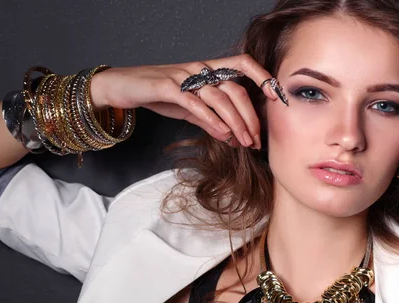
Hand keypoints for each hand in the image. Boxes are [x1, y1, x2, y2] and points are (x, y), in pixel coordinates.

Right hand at [89, 54, 279, 148]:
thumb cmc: (158, 95)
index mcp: (207, 70)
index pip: (242, 65)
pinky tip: (223, 134)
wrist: (122, 86)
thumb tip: (232, 137)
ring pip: (219, 98)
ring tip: (244, 142)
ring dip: (235, 123)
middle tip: (256, 140)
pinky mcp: (168, 87)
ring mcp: (184, 77)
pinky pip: (195, 103)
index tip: (275, 99)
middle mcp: (199, 70)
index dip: (262, 77)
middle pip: (236, 90)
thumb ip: (210, 119)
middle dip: (250, 117)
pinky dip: (212, 119)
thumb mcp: (189, 108)